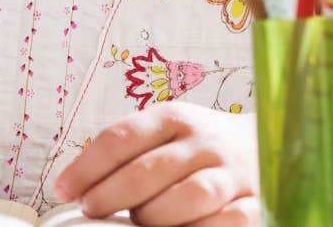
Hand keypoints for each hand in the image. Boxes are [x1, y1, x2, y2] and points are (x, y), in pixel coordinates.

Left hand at [51, 102, 258, 225]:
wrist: (269, 145)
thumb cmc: (198, 146)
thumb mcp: (164, 134)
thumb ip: (129, 154)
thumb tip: (78, 186)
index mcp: (174, 117)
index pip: (120, 138)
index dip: (86, 167)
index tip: (62, 189)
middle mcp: (204, 141)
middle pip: (149, 170)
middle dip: (111, 195)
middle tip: (90, 210)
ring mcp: (233, 172)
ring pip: (189, 196)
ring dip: (155, 215)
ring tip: (137, 221)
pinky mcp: (258, 201)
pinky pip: (228, 221)